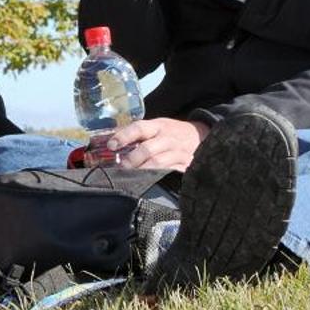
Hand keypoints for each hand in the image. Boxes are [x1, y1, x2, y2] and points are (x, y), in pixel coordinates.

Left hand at [94, 117, 208, 171]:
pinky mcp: (187, 166)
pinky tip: (151, 182)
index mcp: (158, 126)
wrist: (201, 135)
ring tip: (131, 177)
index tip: (111, 145)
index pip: (139, 128)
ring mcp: (179, 153)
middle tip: (121, 167)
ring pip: (159, 163)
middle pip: (148, 149)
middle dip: (132, 160)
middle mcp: (169, 139)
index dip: (124, 136)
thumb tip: (109, 145)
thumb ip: (137, 135)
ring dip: (143, 171)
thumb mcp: (156, 127)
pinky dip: (160, 178)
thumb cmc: (170, 133)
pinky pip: (172, 173)